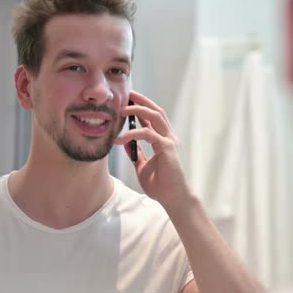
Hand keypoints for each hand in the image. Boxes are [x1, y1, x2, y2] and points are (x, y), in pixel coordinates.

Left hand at [114, 90, 192, 208]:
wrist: (172, 198)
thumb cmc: (161, 185)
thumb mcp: (143, 166)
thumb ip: (136, 154)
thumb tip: (126, 144)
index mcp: (164, 140)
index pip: (153, 118)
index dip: (141, 107)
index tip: (127, 100)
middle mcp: (169, 137)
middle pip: (156, 111)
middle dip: (141, 100)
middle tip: (127, 94)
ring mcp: (170, 141)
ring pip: (155, 116)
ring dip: (138, 110)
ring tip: (122, 110)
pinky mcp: (168, 148)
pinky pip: (148, 134)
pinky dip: (133, 133)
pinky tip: (120, 140)